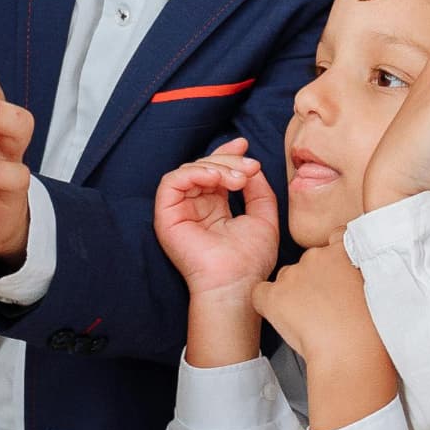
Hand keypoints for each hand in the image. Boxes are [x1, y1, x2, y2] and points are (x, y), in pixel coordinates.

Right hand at [155, 147, 276, 367]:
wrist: (236, 284)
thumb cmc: (250, 260)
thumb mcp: (264, 217)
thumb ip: (259, 190)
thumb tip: (251, 167)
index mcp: (214, 208)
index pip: (215, 172)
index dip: (227, 155)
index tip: (244, 146)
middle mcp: (195, 207)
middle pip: (204, 167)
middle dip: (228, 161)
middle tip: (250, 169)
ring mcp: (179, 212)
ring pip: (189, 170)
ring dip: (215, 167)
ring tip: (237, 179)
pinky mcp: (166, 217)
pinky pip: (171, 182)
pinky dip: (193, 173)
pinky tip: (215, 179)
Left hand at [253, 234, 398, 429]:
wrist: (353, 352)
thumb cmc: (373, 329)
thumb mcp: (381, 288)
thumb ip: (364, 274)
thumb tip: (355, 279)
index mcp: (346, 250)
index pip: (336, 238)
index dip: (335, 260)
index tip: (339, 277)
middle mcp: (317, 256)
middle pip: (309, 262)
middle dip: (315, 280)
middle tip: (327, 307)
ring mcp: (293, 275)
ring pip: (286, 279)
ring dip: (293, 294)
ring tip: (311, 320)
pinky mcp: (273, 296)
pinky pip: (261, 295)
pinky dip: (267, 306)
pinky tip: (284, 320)